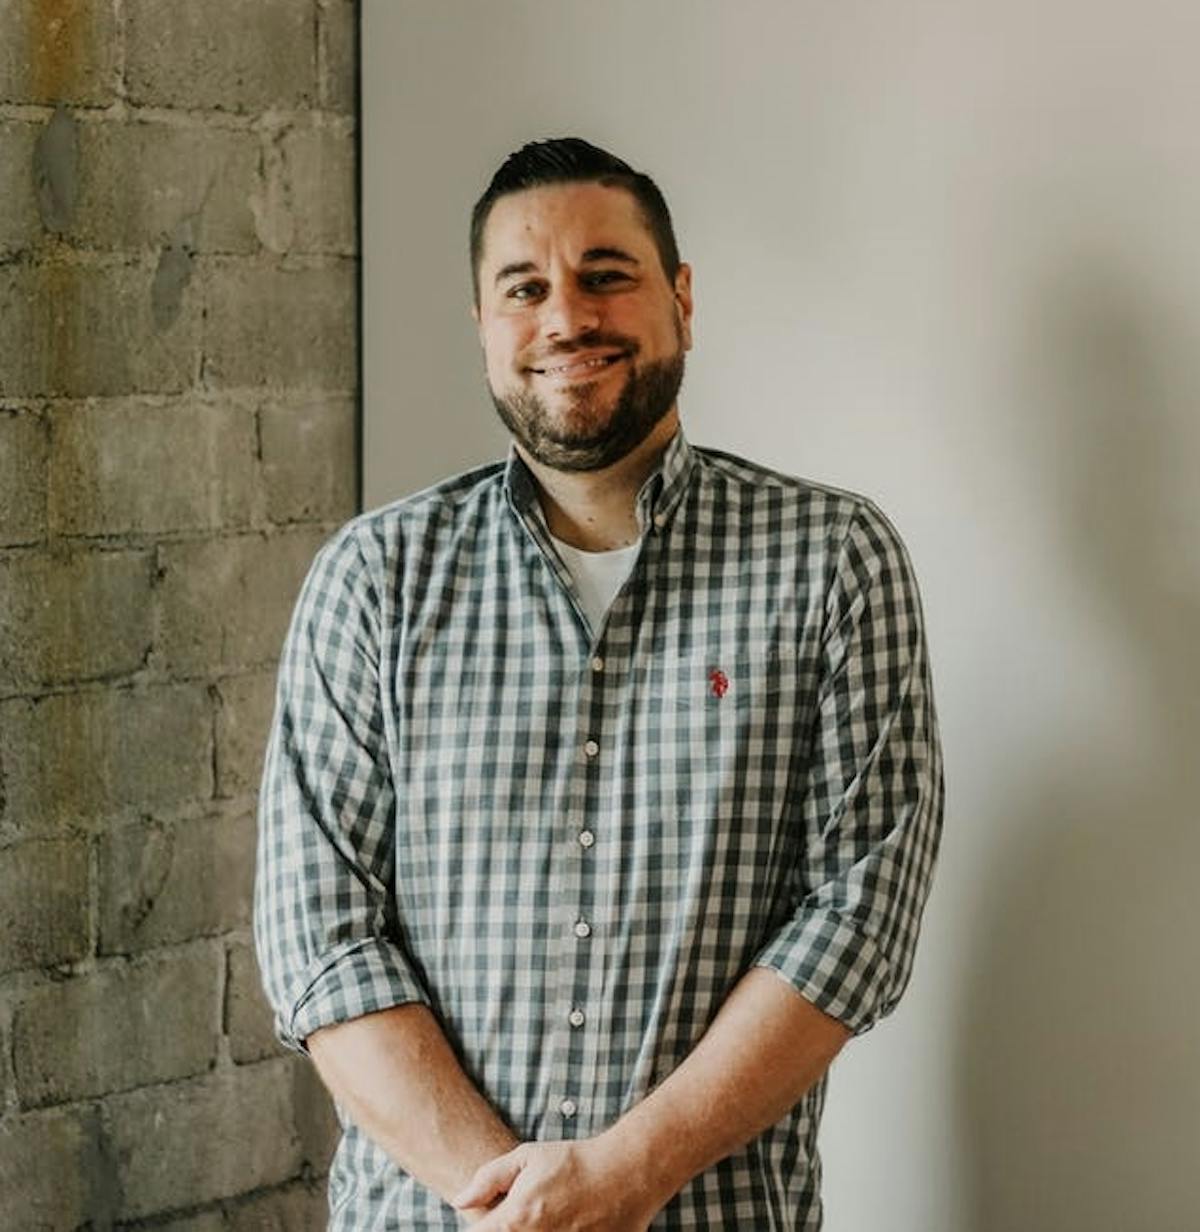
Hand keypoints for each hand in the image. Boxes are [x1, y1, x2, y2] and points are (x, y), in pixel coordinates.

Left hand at [450, 1138, 660, 1230]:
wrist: (625, 1173)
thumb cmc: (574, 1162)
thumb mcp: (528, 1157)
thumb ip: (488, 1179)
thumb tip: (458, 1201)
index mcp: (516, 1219)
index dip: (483, 1227)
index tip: (493, 1219)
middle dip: (508, 1229)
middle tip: (527, 1215)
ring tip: (546, 1218)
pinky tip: (564, 1226)